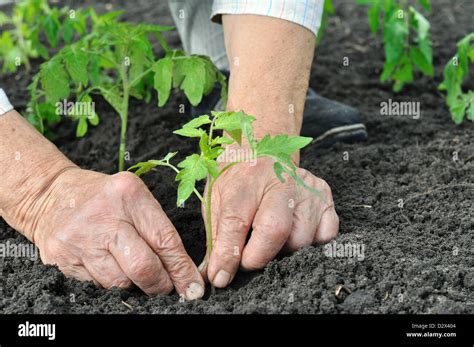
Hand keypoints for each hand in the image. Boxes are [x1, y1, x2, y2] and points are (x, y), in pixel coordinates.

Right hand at [25, 169, 203, 298]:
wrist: (51, 196)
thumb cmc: (103, 198)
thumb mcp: (134, 199)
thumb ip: (158, 230)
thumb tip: (184, 272)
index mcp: (129, 195)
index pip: (164, 240)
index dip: (181, 269)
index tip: (193, 286)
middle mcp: (103, 217)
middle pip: (142, 267)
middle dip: (160, 284)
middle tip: (166, 287)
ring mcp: (79, 240)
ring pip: (120, 282)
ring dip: (134, 284)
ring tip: (132, 270)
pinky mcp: (62, 259)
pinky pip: (97, 285)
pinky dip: (111, 282)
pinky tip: (110, 267)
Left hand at [203, 156, 338, 287]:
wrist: (263, 153)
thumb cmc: (238, 182)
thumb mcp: (217, 201)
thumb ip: (216, 238)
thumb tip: (213, 276)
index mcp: (247, 179)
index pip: (236, 221)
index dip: (228, 254)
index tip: (220, 277)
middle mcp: (281, 181)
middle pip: (275, 230)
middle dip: (258, 257)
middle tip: (247, 261)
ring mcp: (307, 189)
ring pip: (301, 240)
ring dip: (283, 252)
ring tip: (270, 240)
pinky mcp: (325, 198)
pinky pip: (325, 236)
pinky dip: (308, 244)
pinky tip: (292, 233)